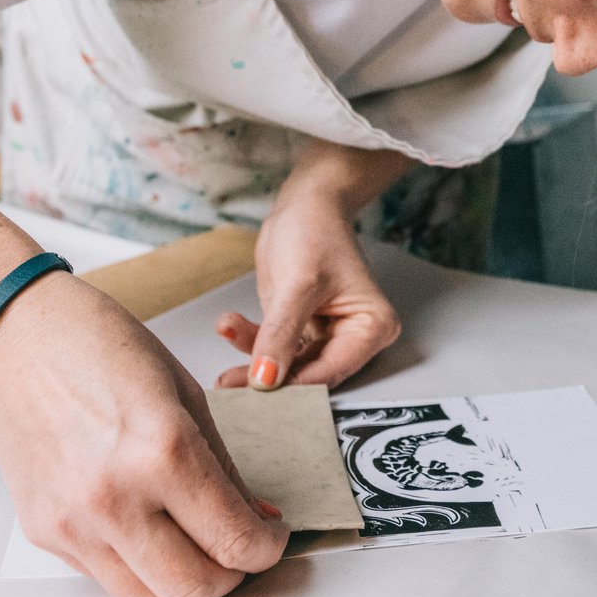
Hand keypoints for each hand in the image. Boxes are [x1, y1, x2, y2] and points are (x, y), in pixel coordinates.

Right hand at [0, 274, 288, 596]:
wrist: (20, 333)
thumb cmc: (104, 345)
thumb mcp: (187, 395)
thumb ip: (224, 468)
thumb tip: (258, 520)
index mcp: (164, 451)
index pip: (235, 540)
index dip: (267, 549)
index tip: (272, 538)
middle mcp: (115, 497)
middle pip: (195, 591)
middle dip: (233, 577)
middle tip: (240, 545)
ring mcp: (73, 522)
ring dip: (185, 585)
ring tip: (196, 545)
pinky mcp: (43, 533)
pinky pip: (105, 579)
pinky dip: (138, 568)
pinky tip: (148, 528)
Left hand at [213, 187, 400, 390]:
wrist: (304, 204)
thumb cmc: (317, 231)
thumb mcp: (298, 283)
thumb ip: (281, 335)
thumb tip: (264, 380)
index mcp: (370, 328)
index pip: (330, 371)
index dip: (292, 384)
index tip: (257, 392)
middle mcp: (353, 337)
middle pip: (308, 375)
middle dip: (267, 378)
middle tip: (231, 383)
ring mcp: (325, 335)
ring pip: (286, 366)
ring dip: (251, 359)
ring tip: (225, 348)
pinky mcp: (300, 330)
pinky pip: (273, 349)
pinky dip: (248, 341)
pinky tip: (229, 324)